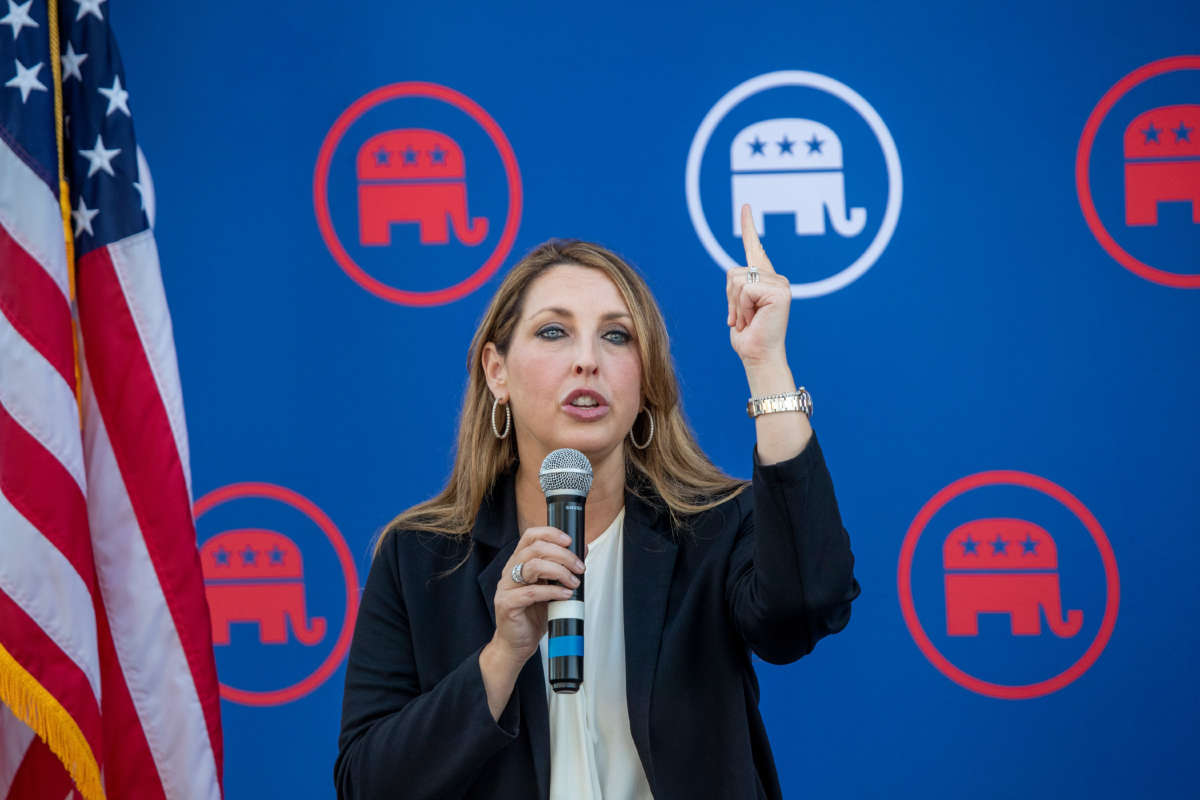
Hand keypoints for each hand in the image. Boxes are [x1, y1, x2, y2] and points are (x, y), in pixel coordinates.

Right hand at [489, 526, 583, 664]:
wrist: (517, 644)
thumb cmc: (533, 616)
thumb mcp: (552, 587)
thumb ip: (563, 569)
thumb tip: (583, 550)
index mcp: (519, 563)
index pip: (530, 536)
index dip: (550, 533)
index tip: (569, 540)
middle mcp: (510, 571)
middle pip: (534, 549)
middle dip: (562, 555)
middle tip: (579, 567)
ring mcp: (506, 587)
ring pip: (532, 566)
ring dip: (559, 571)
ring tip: (574, 582)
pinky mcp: (508, 604)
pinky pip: (531, 592)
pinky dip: (553, 591)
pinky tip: (565, 595)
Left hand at [726, 204, 790, 366]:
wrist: (758, 356)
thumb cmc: (748, 337)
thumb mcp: (737, 308)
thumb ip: (738, 289)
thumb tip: (737, 278)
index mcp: (765, 280)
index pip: (755, 248)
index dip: (749, 227)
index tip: (745, 207)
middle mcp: (776, 278)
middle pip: (733, 272)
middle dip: (730, 299)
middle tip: (742, 319)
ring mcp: (780, 283)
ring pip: (738, 280)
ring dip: (736, 305)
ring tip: (748, 320)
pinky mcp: (780, 291)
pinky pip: (746, 289)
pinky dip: (743, 307)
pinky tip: (754, 319)